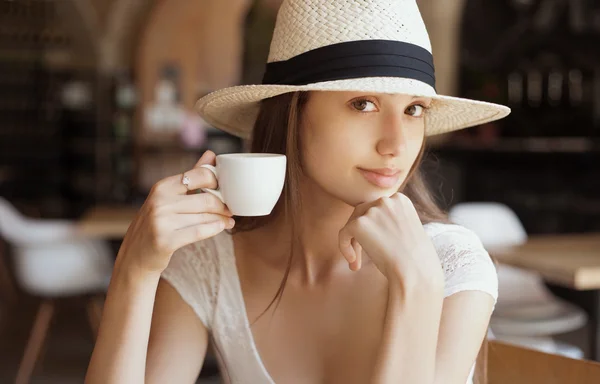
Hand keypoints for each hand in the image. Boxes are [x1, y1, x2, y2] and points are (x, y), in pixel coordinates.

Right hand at [115, 151, 233, 276]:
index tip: (227, 190)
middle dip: (224, 205)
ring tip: (230, 221)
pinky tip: (221, 227)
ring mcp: (161, 221)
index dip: (219, 182)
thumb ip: (192, 176)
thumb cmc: (157, 224)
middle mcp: (160, 201)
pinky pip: (199, 231)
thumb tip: (211, 154)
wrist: (135, 256)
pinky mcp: (165, 240)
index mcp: (163, 186)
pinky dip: (214, 229)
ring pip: (205, 216)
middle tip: (232, 210)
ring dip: (222, 219)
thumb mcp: (169, 197)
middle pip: (207, 198)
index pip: (201, 175)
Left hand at [338, 193, 442, 286]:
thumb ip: (390, 221)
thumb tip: (368, 226)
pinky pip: (343, 233)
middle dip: (360, 233)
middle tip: (360, 255)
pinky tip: (353, 262)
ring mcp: (372, 211)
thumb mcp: (407, 230)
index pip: (377, 208)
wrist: (415, 271)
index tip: (377, 246)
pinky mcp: (359, 224)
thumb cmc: (415, 259)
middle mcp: (386, 200)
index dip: (373, 227)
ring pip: (352, 223)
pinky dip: (344, 247)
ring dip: (353, 242)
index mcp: (400, 199)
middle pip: (362, 213)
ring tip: (357, 262)